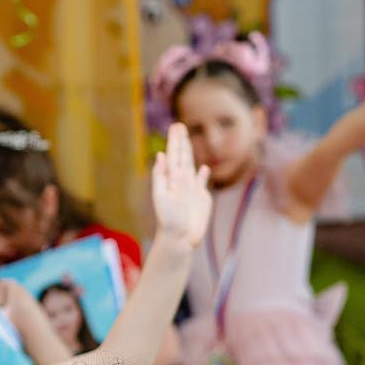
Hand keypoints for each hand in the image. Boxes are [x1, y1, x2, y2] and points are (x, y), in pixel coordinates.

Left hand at [151, 123, 211, 250]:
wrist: (180, 238)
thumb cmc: (168, 220)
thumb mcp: (160, 196)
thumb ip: (160, 176)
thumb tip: (161, 155)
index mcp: (171, 179)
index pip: (173, 155)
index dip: (174, 141)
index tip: (175, 127)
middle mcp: (181, 181)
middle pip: (182, 157)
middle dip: (181, 141)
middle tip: (179, 126)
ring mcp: (192, 189)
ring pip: (191, 166)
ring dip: (190, 152)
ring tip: (188, 140)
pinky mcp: (202, 199)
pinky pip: (202, 183)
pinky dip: (203, 175)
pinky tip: (204, 169)